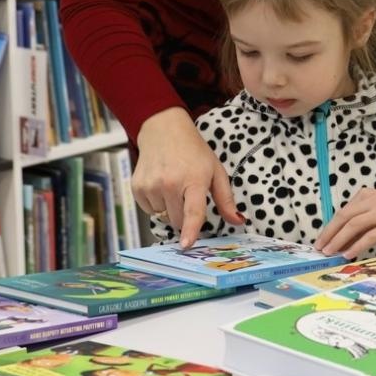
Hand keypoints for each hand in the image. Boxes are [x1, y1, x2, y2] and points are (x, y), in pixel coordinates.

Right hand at [133, 107, 242, 247]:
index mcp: (193, 180)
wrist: (164, 130)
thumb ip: (226, 199)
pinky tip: (160, 186)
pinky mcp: (137, 187)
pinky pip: (149, 210)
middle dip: (183, 216)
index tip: (186, 245)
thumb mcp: (215, 171)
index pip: (193, 211)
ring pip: (162, 217)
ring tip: (172, 185)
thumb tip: (238, 221)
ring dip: (169, 208)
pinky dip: (156, 203)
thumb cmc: (193, 152)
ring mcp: (151, 185)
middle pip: (177, 221)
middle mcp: (169, 183)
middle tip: (186, 195)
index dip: (190, 230)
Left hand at [315, 188, 375, 259]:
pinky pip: (370, 236)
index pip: (343, 212)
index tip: (321, 240)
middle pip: (345, 216)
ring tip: (331, 252)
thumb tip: (338, 243)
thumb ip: (359, 222)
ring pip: (355, 225)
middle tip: (321, 247)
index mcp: (366, 195)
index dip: (330, 227)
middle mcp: (373, 202)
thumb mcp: (374, 211)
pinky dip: (357, 245)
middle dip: (330, 233)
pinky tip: (348, 254)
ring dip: (339, 239)